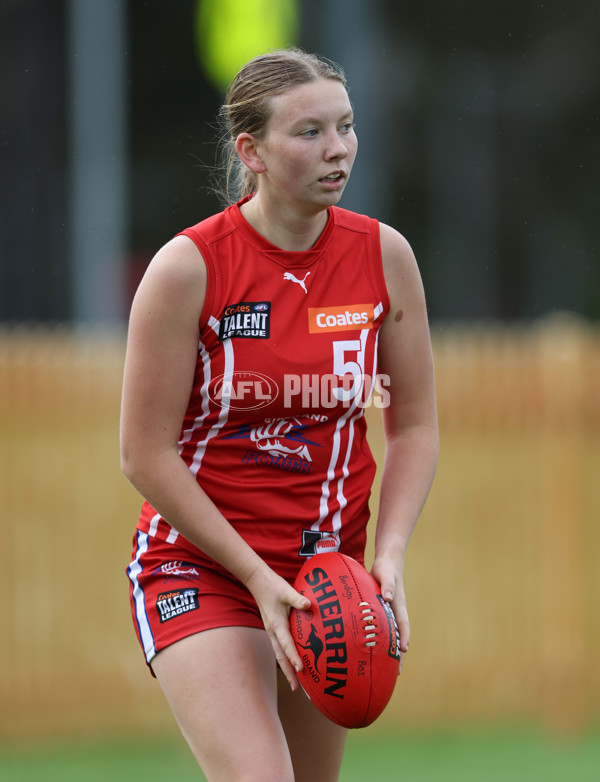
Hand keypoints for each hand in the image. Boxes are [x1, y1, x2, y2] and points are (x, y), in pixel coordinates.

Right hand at [245, 564, 310, 690]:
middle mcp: (273, 631)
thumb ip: (298, 599)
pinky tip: (292, 663)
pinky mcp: (273, 628)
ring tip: (295, 683)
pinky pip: (279, 647)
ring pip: (279, 654)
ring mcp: (272, 631)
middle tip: (297, 689)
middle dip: (289, 673)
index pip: (287, 644)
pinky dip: (285, 657)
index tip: (301, 669)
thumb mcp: (286, 591)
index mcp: (276, 624)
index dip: (294, 657)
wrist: (257, 581)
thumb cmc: (273, 586)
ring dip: (286, 668)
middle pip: (281, 656)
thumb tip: (309, 605)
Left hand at [370, 556, 409, 670]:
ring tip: (388, 668)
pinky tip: (374, 649)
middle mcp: (396, 611)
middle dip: (399, 653)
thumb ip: (387, 585)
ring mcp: (390, 612)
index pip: (403, 625)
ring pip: (392, 634)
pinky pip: (384, 628)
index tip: (404, 651)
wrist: (387, 561)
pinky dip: (382, 640)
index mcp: (398, 605)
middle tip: (397, 672)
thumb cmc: (386, 567)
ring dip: (391, 650)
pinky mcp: (383, 610)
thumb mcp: (386, 574)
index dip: (403, 638)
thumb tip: (387, 596)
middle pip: (399, 635)